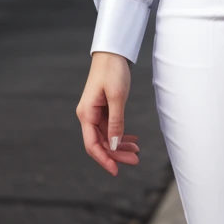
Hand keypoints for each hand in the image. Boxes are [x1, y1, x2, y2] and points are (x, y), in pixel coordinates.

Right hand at [76, 52, 140, 176]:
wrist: (112, 53)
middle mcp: (88, 116)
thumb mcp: (117, 97)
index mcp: (86, 114)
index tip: (116, 170)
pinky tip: (133, 140)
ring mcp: (95, 113)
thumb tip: (115, 145)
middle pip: (101, 143)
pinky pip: (111, 127)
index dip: (104, 159)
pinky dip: (121, 135)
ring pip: (108, 136)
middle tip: (135, 161)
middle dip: (117, 154)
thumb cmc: (112, 71)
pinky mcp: (103, 109)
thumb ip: (116, 121)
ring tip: (137, 152)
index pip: (92, 145)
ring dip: (121, 145)